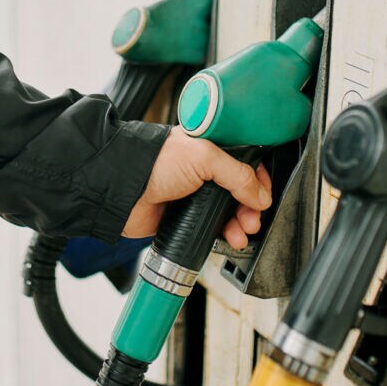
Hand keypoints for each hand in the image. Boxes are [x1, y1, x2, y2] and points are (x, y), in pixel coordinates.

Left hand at [123, 127, 272, 249]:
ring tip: (243, 230)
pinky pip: (214, 227)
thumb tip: (260, 195)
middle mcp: (204, 170)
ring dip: (242, 222)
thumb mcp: (203, 157)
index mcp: (209, 147)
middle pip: (241, 189)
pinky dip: (226, 234)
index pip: (245, 161)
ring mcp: (195, 194)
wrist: (122, 191)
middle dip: (252, 205)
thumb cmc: (152, 162)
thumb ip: (236, 173)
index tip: (264, 193)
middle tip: (253, 216)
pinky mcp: (187, 216)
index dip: (258, 177)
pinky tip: (231, 238)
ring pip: (229, 211)